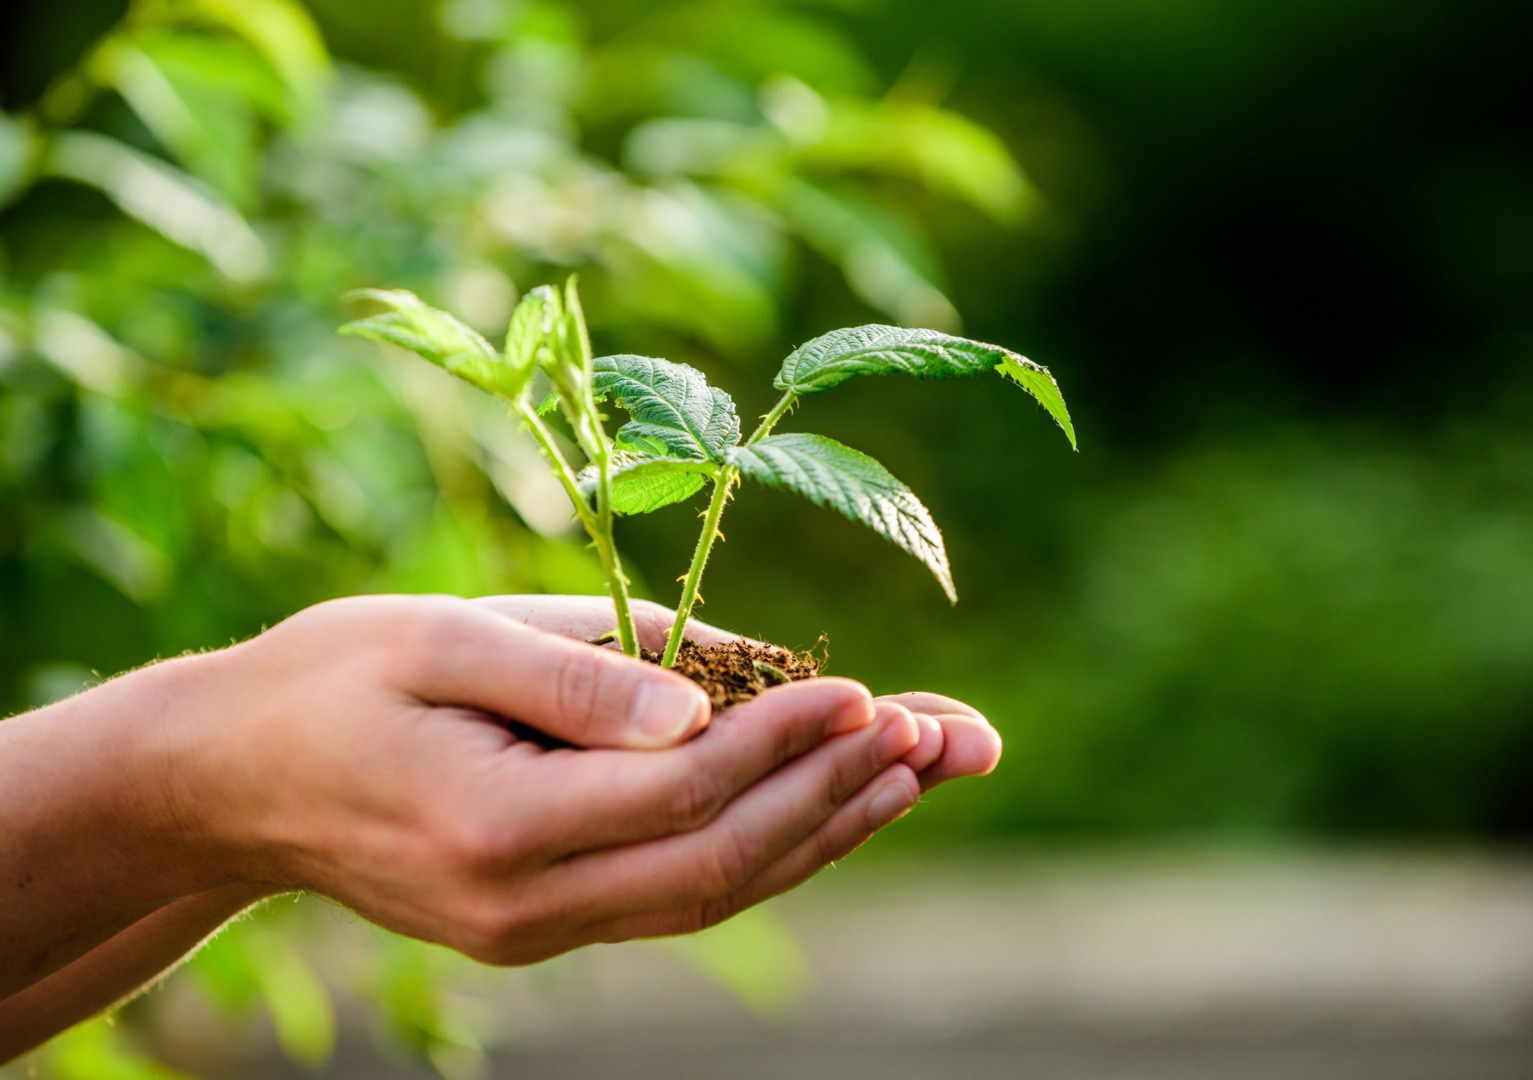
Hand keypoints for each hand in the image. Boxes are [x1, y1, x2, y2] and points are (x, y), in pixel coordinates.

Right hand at [161, 595, 928, 962]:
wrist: (234, 781)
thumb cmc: (334, 679)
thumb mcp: (439, 638)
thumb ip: (573, 676)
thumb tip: (705, 705)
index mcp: (496, 825)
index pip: (683, 791)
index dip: (787, 743)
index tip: (867, 690)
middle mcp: (524, 905)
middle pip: (719, 864)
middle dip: (835, 796)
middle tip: (935, 735)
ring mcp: (534, 931)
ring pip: (711, 899)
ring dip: (821, 835)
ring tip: (914, 773)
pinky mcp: (542, 927)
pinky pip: (676, 902)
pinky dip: (762, 855)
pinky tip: (824, 812)